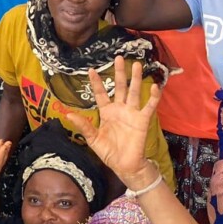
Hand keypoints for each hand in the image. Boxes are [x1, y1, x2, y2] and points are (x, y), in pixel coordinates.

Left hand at [63, 57, 159, 186]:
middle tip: (118, 58)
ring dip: (135, 79)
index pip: (100, 94)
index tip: (91, 70)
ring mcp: (132, 113)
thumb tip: (68, 114)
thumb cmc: (109, 152)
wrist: (124, 165)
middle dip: (119, 73)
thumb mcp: (93, 139)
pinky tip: (154, 86)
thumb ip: (83, 125)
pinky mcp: (142, 120)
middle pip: (119, 87)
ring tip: (136, 64)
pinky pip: (149, 107)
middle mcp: (119, 109)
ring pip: (134, 92)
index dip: (96, 83)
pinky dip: (153, 97)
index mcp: (106, 112)